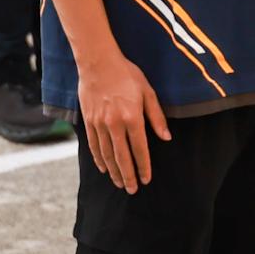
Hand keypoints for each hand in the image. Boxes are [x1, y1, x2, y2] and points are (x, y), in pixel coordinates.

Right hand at [75, 55, 167, 194]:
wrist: (98, 63)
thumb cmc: (127, 75)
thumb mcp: (148, 92)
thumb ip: (157, 116)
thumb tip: (166, 137)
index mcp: (132, 117)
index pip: (139, 148)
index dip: (143, 166)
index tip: (147, 179)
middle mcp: (114, 124)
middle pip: (121, 156)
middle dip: (128, 175)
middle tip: (133, 190)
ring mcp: (99, 124)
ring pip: (107, 154)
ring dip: (114, 171)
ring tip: (120, 183)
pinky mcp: (88, 121)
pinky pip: (94, 145)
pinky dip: (99, 159)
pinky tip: (104, 168)